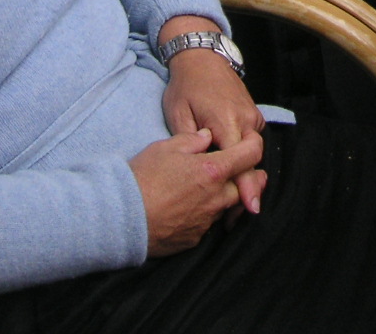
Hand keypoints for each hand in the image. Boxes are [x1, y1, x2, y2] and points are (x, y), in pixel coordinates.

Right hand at [129, 128, 265, 256]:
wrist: (120, 217)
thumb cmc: (142, 178)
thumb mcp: (165, 147)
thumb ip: (192, 140)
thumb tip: (207, 137)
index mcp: (213, 171)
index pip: (251, 155)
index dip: (254, 145)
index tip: (250, 143)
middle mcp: (216, 198)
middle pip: (246, 187)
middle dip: (247, 177)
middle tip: (240, 169)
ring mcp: (206, 221)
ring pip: (226, 207)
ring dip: (224, 196)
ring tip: (208, 188)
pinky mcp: (194, 239)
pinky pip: (207, 224)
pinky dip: (204, 214)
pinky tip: (188, 207)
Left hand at [162, 46, 266, 213]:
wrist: (202, 57)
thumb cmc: (186, 87)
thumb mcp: (179, 114)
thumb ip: (190, 142)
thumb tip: (198, 168)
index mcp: (225, 120)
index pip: (240, 160)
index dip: (245, 186)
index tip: (249, 208)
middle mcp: (245, 118)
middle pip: (253, 160)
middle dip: (248, 188)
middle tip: (236, 216)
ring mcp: (252, 115)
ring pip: (255, 152)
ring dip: (247, 174)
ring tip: (234, 201)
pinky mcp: (253, 114)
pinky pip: (253, 140)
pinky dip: (247, 158)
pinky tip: (235, 173)